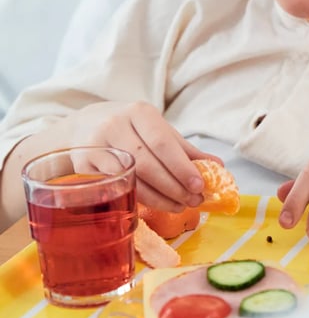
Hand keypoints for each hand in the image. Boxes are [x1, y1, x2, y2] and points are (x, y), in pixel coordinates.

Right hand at [58, 101, 221, 210]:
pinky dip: (139, 198)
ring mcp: (97, 146)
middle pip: (148, 163)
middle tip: (194, 200)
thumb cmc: (128, 128)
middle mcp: (116, 125)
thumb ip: (184, 148)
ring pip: (132, 177)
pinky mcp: (84, 166)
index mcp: (139, 112)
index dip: (182, 166)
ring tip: (180, 205)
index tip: (199, 185)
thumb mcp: (155, 129)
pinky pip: (117, 186)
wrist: (82, 126)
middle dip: (174, 186)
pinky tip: (156, 204)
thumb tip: (217, 166)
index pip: (162, 142)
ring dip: (160, 197)